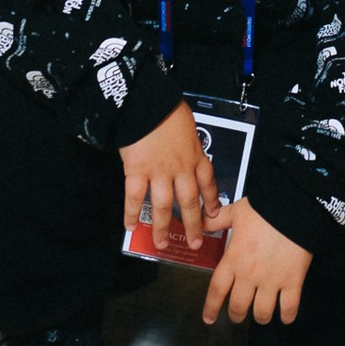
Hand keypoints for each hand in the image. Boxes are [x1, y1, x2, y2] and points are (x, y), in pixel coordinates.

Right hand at [119, 100, 218, 249]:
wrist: (147, 101)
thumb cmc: (166, 107)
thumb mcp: (187, 123)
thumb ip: (187, 140)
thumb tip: (184, 144)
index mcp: (195, 154)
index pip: (208, 182)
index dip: (212, 200)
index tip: (214, 214)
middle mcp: (181, 168)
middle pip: (190, 202)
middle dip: (193, 225)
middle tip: (195, 242)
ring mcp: (159, 172)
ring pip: (165, 207)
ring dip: (163, 227)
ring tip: (161, 244)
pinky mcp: (138, 172)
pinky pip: (136, 198)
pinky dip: (132, 214)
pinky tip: (130, 226)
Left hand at [201, 197, 311, 326]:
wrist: (294, 207)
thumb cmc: (265, 208)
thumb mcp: (236, 211)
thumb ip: (217, 220)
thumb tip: (203, 224)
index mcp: (234, 259)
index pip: (217, 290)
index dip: (211, 308)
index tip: (209, 318)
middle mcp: (250, 274)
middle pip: (238, 307)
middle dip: (237, 314)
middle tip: (238, 314)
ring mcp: (271, 280)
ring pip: (262, 312)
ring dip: (260, 317)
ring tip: (261, 315)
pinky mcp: (292, 281)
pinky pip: (288, 308)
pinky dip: (286, 316)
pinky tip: (284, 316)